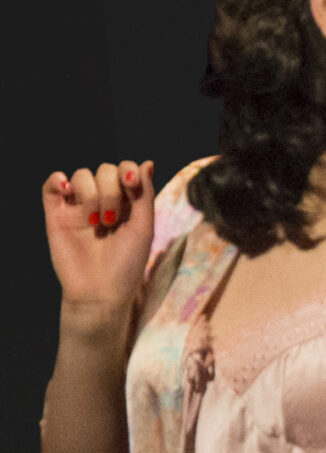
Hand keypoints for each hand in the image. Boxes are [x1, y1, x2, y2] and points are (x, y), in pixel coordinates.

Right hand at [44, 161, 156, 329]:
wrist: (99, 290)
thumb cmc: (126, 264)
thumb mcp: (143, 228)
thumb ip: (144, 195)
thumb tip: (147, 162)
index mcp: (127, 203)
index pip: (126, 170)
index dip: (129, 172)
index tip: (132, 188)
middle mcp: (103, 200)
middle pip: (104, 169)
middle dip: (111, 190)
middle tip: (110, 220)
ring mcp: (78, 206)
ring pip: (81, 175)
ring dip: (91, 194)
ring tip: (95, 222)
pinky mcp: (56, 213)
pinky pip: (51, 184)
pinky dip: (58, 180)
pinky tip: (66, 191)